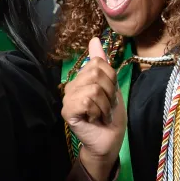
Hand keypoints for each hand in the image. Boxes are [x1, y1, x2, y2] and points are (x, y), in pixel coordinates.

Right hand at [62, 38, 125, 180]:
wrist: (109, 141)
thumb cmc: (110, 116)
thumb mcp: (112, 87)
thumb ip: (103, 64)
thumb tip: (94, 39)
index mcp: (81, 78)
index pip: (98, 63)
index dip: (111, 79)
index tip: (110, 95)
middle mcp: (71, 86)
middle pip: (96, 73)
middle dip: (109, 92)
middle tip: (106, 106)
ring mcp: (67, 99)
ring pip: (93, 88)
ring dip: (105, 105)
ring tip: (102, 114)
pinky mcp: (67, 111)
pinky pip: (86, 101)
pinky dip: (97, 111)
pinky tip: (95, 119)